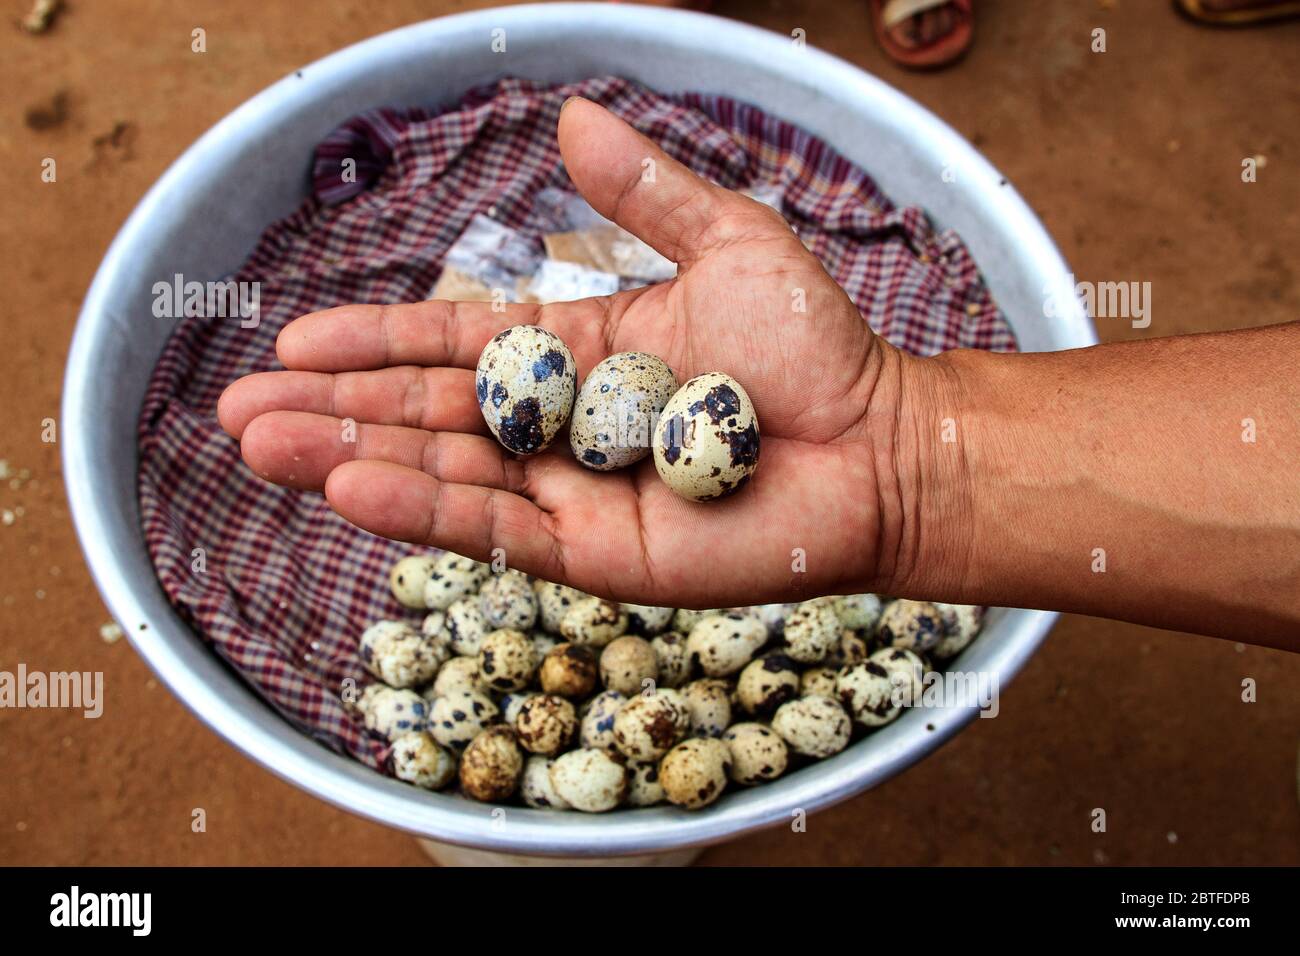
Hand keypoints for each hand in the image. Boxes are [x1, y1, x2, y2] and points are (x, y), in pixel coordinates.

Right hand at [218, 98, 925, 608]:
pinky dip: (424, 513)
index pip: (453, 346)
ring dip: (351, 462)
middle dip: (334, 412)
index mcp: (579, 355)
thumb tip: (570, 121)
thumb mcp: (726, 244)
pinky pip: (498, 533)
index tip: (293, 340)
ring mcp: (574, 495)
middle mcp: (562, 429)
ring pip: (445, 478)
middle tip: (238, 412)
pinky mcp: (598, 555)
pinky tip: (351, 490)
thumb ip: (645, 194)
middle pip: (427, 417)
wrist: (879, 444)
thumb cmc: (811, 349)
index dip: (374, 340)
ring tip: (262, 447)